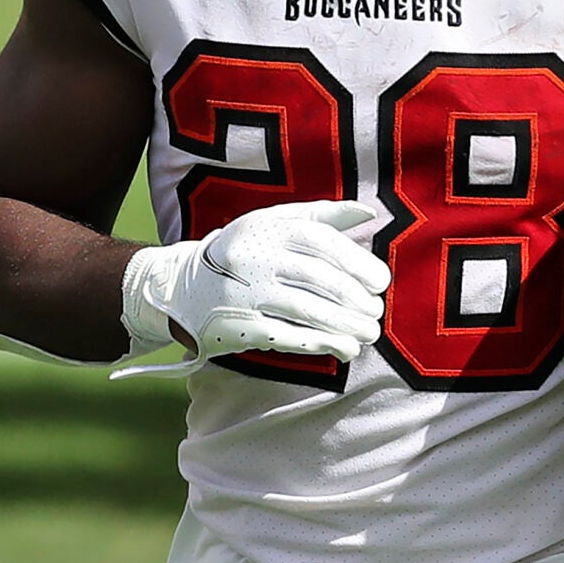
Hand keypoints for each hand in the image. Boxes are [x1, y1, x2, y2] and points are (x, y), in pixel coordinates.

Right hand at [122, 199, 389, 362]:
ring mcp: (247, 294)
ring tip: (369, 333)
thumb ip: (323, 216)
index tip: (381, 282)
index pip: (322, 243)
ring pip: (305, 310)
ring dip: (344, 324)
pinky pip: (286, 336)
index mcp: (270, 229)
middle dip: (354, 299)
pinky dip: (320, 343)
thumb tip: (370, 214)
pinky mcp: (239, 326)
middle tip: (376, 312)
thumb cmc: (244, 251)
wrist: (182, 285)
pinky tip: (345, 348)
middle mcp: (257, 259)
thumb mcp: (274, 223)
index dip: (357, 262)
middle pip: (317, 278)